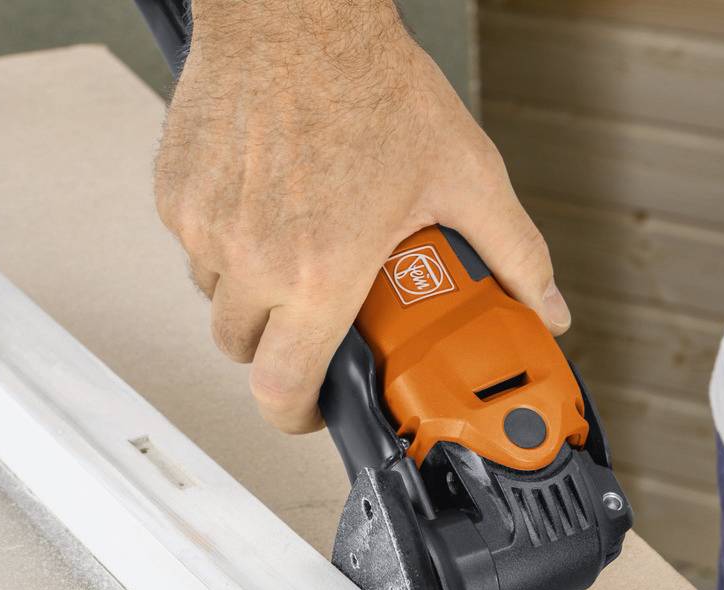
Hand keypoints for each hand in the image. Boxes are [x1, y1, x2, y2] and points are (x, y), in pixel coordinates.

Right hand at [154, 0, 567, 431]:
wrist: (297, 13)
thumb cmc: (370, 83)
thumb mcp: (462, 173)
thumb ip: (513, 252)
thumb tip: (547, 305)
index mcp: (319, 272)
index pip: (281, 389)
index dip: (297, 414)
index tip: (314, 407)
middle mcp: (253, 259)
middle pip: (244, 350)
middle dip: (278, 345)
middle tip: (314, 314)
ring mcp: (207, 227)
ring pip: (217, 298)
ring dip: (251, 291)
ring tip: (295, 241)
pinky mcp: (176, 195)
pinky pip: (194, 246)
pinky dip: (223, 240)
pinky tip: (263, 200)